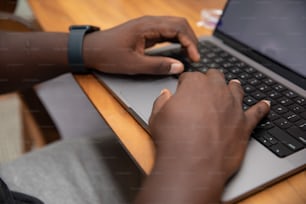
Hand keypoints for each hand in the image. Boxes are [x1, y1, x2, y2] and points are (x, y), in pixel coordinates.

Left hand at [83, 16, 199, 74]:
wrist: (91, 49)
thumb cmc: (109, 55)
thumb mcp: (134, 65)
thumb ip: (157, 66)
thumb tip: (179, 67)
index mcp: (147, 26)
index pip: (178, 28)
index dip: (190, 43)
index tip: (195, 58)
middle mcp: (150, 22)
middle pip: (179, 23)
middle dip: (191, 38)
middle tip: (195, 56)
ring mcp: (148, 25)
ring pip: (174, 26)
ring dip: (185, 38)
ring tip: (190, 54)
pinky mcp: (146, 31)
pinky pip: (166, 32)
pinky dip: (176, 40)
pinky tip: (179, 50)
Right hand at [143, 70, 269, 202]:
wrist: (193, 163)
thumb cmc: (173, 139)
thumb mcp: (157, 117)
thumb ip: (162, 101)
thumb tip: (165, 95)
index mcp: (194, 85)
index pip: (191, 76)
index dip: (185, 82)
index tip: (183, 88)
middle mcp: (217, 91)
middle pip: (215, 77)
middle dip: (209, 80)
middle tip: (205, 87)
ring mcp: (233, 106)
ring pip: (236, 89)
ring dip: (232, 87)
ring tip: (233, 86)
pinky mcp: (244, 124)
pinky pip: (257, 112)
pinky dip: (262, 108)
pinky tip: (265, 104)